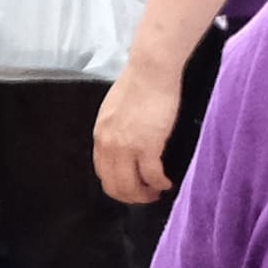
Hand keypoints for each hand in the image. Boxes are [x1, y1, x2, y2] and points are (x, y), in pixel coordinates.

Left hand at [90, 48, 187, 209]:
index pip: (102, 173)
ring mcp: (126, 147)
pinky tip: (167, 183)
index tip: (131, 187)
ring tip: (157, 191)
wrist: (151, 71)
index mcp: (100, 135)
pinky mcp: (147, 147)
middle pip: (115, 186)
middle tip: (146, 195)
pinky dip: (160, 184)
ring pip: (131, 187)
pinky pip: (152, 177)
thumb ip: (115, 129)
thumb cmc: (139, 82)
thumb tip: (124, 144)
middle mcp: (108, 145)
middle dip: (131, 196)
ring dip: (145, 194)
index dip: (118, 186)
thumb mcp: (115, 109)